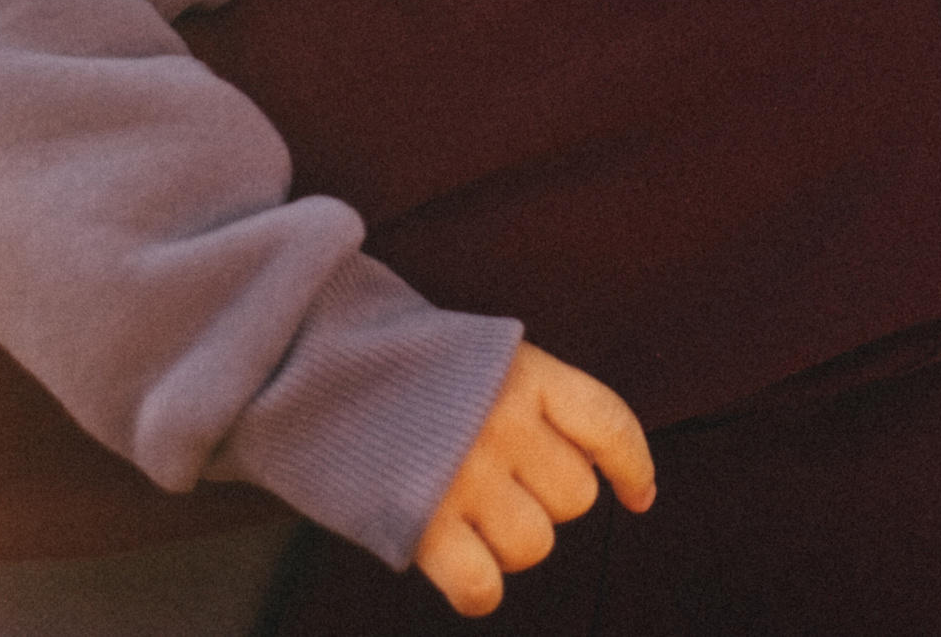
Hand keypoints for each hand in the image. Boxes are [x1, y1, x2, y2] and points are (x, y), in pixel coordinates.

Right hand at [413, 341, 655, 615]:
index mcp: (523, 372)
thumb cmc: (392, 359)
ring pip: (535, 545)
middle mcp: (505, 424)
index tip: (639, 496)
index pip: (609, 425)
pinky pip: (483, 587)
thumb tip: (593, 465)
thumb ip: (530, 398)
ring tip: (467, 514)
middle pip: (573, 497)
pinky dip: (477, 587)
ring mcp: (464, 475)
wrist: (301, 358)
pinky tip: (458, 566)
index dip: (633, 466)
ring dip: (509, 543)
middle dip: (545, 499)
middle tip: (499, 483)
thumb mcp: (475, 352)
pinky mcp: (420, 525)